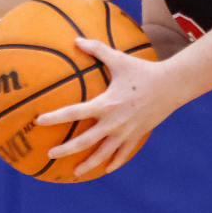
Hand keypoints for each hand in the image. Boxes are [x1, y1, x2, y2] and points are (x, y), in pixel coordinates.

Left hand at [36, 36, 183, 177]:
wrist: (172, 86)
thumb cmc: (143, 71)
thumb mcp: (119, 59)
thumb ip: (97, 50)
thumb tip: (76, 40)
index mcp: (105, 104)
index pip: (74, 112)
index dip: (55, 117)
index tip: (39, 121)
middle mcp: (113, 122)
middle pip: (85, 141)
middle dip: (66, 149)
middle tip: (50, 154)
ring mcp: (126, 132)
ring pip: (103, 154)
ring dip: (89, 164)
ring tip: (75, 172)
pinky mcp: (137, 136)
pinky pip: (124, 154)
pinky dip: (114, 162)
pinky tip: (106, 169)